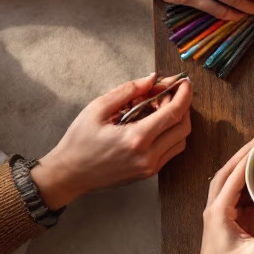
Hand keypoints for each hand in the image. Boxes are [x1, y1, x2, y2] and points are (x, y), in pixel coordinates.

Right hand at [33, 74, 192, 209]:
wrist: (69, 175)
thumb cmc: (79, 142)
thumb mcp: (97, 109)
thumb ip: (127, 91)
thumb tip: (152, 78)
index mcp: (136, 139)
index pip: (173, 113)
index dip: (184, 95)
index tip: (185, 82)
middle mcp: (148, 156)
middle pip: (183, 127)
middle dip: (183, 106)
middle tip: (169, 93)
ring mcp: (150, 167)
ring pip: (181, 140)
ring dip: (178, 120)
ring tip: (160, 107)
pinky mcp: (149, 172)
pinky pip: (172, 150)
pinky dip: (172, 134)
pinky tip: (157, 123)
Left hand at [189, 129, 253, 253]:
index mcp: (218, 211)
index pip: (236, 173)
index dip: (252, 151)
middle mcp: (217, 208)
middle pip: (231, 169)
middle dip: (249, 148)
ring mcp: (222, 215)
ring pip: (233, 180)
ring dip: (249, 162)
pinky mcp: (229, 223)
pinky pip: (241, 195)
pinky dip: (253, 182)